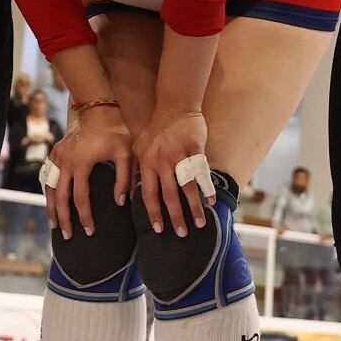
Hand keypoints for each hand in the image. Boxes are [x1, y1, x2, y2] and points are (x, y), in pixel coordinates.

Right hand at [44, 105, 130, 237]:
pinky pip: (48, 177)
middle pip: (60, 197)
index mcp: (82, 163)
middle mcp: (65, 161)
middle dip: (63, 219)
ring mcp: (57, 157)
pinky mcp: (55, 153)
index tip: (90, 230)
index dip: (84, 216)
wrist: (98, 109)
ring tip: (55, 225)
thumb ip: (124, 179)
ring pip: (49, 188)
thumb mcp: (125, 154)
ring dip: (51, 208)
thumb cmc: (115, 132)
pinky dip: (48, 193)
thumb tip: (119, 202)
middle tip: (67, 236)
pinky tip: (51, 203)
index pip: (80, 198)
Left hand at [133, 110, 209, 236]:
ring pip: (187, 187)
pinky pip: (201, 173)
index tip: (159, 229)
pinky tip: (211, 201)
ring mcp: (179, 155)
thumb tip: (129, 194)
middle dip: (176, 217)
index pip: (148, 194)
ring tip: (200, 224)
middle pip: (169, 195)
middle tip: (182, 234)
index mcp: (146, 163)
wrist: (176, 106)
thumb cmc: (157, 130)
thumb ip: (136, 170)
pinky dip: (207, 189)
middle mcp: (162, 161)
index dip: (153, 213)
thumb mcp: (138, 147)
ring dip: (194, 208)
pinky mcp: (195, 149)